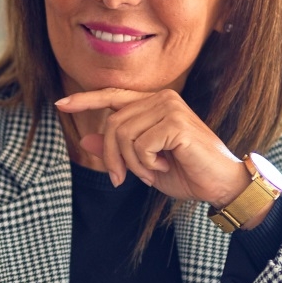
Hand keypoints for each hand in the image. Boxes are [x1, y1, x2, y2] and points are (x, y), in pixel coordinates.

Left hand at [56, 88, 249, 208]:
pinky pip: (139, 144)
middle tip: (124, 177)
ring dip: (132, 163)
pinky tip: (166, 165)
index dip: (85, 100)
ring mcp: (169, 107)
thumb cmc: (186, 173)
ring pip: (122, 134)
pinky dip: (146, 163)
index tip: (60, 104)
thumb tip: (84, 141)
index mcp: (153, 103)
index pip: (112, 97)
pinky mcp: (175, 122)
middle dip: (112, 156)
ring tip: (152, 170)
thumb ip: (116, 151)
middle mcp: (161, 98)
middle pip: (112, 124)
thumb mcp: (143, 165)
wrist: (221, 185)